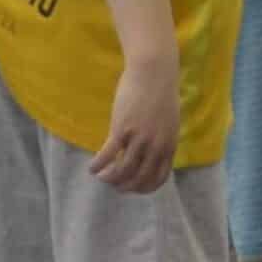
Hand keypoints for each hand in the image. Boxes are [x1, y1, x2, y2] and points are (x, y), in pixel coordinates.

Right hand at [90, 59, 179, 193]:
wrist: (154, 72)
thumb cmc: (160, 94)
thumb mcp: (168, 122)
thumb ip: (161, 139)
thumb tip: (151, 153)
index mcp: (169, 145)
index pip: (158, 178)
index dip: (143, 188)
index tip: (132, 187)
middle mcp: (156, 146)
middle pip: (139, 178)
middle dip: (124, 186)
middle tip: (114, 185)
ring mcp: (139, 139)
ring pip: (122, 171)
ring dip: (109, 178)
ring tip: (101, 176)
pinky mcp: (122, 129)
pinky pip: (107, 155)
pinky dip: (98, 165)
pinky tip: (92, 168)